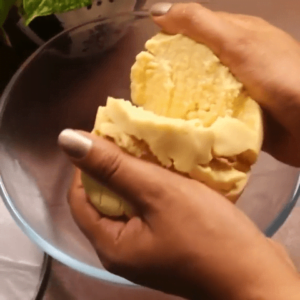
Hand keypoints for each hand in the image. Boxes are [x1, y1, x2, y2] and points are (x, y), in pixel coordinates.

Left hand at [60, 130, 299, 299]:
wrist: (254, 272)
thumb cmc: (207, 233)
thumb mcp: (158, 192)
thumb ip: (113, 166)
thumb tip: (67, 139)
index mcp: (110, 244)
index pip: (80, 197)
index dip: (88, 165)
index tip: (108, 139)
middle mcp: (121, 251)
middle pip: (104, 201)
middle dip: (115, 169)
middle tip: (133, 142)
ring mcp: (144, 250)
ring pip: (129, 204)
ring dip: (136, 177)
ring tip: (150, 152)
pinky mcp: (164, 244)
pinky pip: (148, 211)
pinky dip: (152, 190)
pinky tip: (166, 173)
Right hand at [151, 2, 299, 166]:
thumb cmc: (277, 75)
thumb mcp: (237, 42)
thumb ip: (200, 24)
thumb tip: (158, 10)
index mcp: (239, 36)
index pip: (198, 30)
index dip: (173, 38)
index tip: (151, 56)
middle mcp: (238, 61)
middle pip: (199, 63)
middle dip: (175, 73)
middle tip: (151, 87)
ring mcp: (240, 89)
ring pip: (204, 89)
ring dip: (185, 98)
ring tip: (161, 107)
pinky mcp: (240, 114)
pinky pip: (213, 112)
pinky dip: (199, 116)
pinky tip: (183, 122)